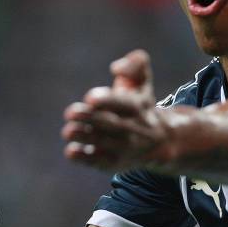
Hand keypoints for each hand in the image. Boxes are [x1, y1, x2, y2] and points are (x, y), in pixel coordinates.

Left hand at [62, 49, 167, 171]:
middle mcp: (133, 128)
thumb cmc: (141, 105)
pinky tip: (71, 151)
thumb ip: (136, 64)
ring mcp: (124, 147)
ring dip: (84, 137)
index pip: (122, 104)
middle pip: (110, 123)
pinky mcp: (114, 163)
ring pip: (102, 143)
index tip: (89, 97)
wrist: (159, 141)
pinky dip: (84, 158)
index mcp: (138, 107)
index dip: (106, 100)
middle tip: (70, 113)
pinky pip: (99, 162)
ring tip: (68, 131)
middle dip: (89, 118)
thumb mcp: (143, 82)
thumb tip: (116, 67)